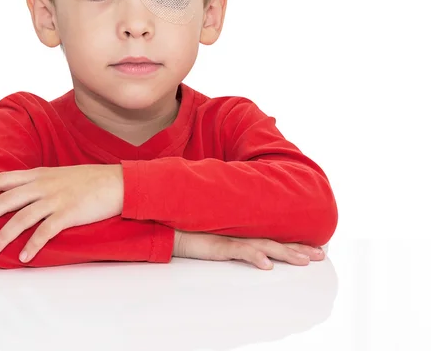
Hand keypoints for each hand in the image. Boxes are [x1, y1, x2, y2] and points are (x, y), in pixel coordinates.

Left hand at [0, 164, 123, 261]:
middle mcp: (44, 185)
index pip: (4, 178)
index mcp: (39, 174)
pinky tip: (23, 256)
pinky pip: (45, 231)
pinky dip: (32, 245)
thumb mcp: (60, 174)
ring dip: (4, 234)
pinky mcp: (69, 213)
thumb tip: (22, 194)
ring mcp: (56, 199)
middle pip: (7, 199)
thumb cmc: (89, 180)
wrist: (116, 182)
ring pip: (22, 217)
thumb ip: (40, 182)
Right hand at [173, 229, 325, 268]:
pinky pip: (239, 251)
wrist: (172, 228)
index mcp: (244, 234)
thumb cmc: (194, 234)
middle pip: (276, 241)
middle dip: (299, 248)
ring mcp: (231, 238)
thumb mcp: (219, 239)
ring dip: (285, 253)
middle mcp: (242, 234)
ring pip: (264, 245)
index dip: (295, 243)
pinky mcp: (219, 244)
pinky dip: (254, 256)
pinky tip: (267, 265)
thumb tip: (255, 253)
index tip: (315, 249)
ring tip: (303, 261)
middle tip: (320, 255)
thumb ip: (236, 243)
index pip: (274, 238)